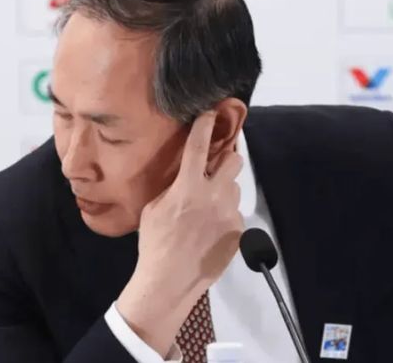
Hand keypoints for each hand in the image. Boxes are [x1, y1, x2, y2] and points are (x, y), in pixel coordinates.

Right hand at [116, 110, 243, 355]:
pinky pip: (235, 212)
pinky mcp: (238, 230)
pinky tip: (211, 230)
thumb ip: (174, 187)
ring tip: (208, 209)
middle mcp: (212, 196)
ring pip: (234, 187)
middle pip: (234, 160)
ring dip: (224, 190)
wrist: (170, 281)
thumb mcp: (155, 208)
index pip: (198, 146)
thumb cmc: (155, 244)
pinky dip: (225, 215)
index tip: (210, 112)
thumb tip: (187, 175)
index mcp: (187, 188)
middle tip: (216, 167)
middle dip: (226, 158)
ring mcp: (228, 213)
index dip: (205, 124)